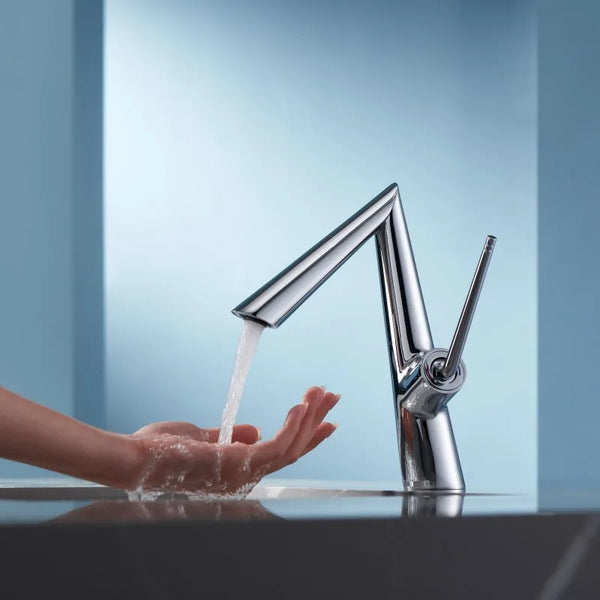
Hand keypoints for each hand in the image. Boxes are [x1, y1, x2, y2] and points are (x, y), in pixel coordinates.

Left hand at [127, 386, 339, 496]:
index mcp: (239, 470)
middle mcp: (247, 476)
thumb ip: (232, 436)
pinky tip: (300, 404)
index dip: (305, 435)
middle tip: (332, 398)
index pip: (281, 452)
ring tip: (320, 392)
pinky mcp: (238, 463)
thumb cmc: (161, 450)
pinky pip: (276, 444)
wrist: (135, 459)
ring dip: (308, 417)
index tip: (323, 419)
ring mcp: (244, 473)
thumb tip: (256, 429)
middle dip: (315, 422)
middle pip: (293, 449)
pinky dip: (292, 424)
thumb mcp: (202, 437)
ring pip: (290, 445)